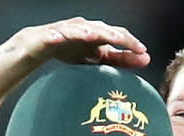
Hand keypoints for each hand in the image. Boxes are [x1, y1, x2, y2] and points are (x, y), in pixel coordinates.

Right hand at [10, 17, 149, 68]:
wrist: (38, 46)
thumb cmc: (70, 49)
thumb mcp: (97, 57)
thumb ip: (120, 59)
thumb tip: (145, 59)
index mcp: (97, 33)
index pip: (116, 35)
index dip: (129, 42)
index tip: (143, 52)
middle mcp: (84, 28)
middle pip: (100, 29)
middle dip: (111, 34)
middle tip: (123, 41)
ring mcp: (66, 30)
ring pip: (77, 29)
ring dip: (85, 31)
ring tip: (93, 36)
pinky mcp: (48, 36)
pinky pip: (52, 35)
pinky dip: (56, 36)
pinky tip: (59, 39)